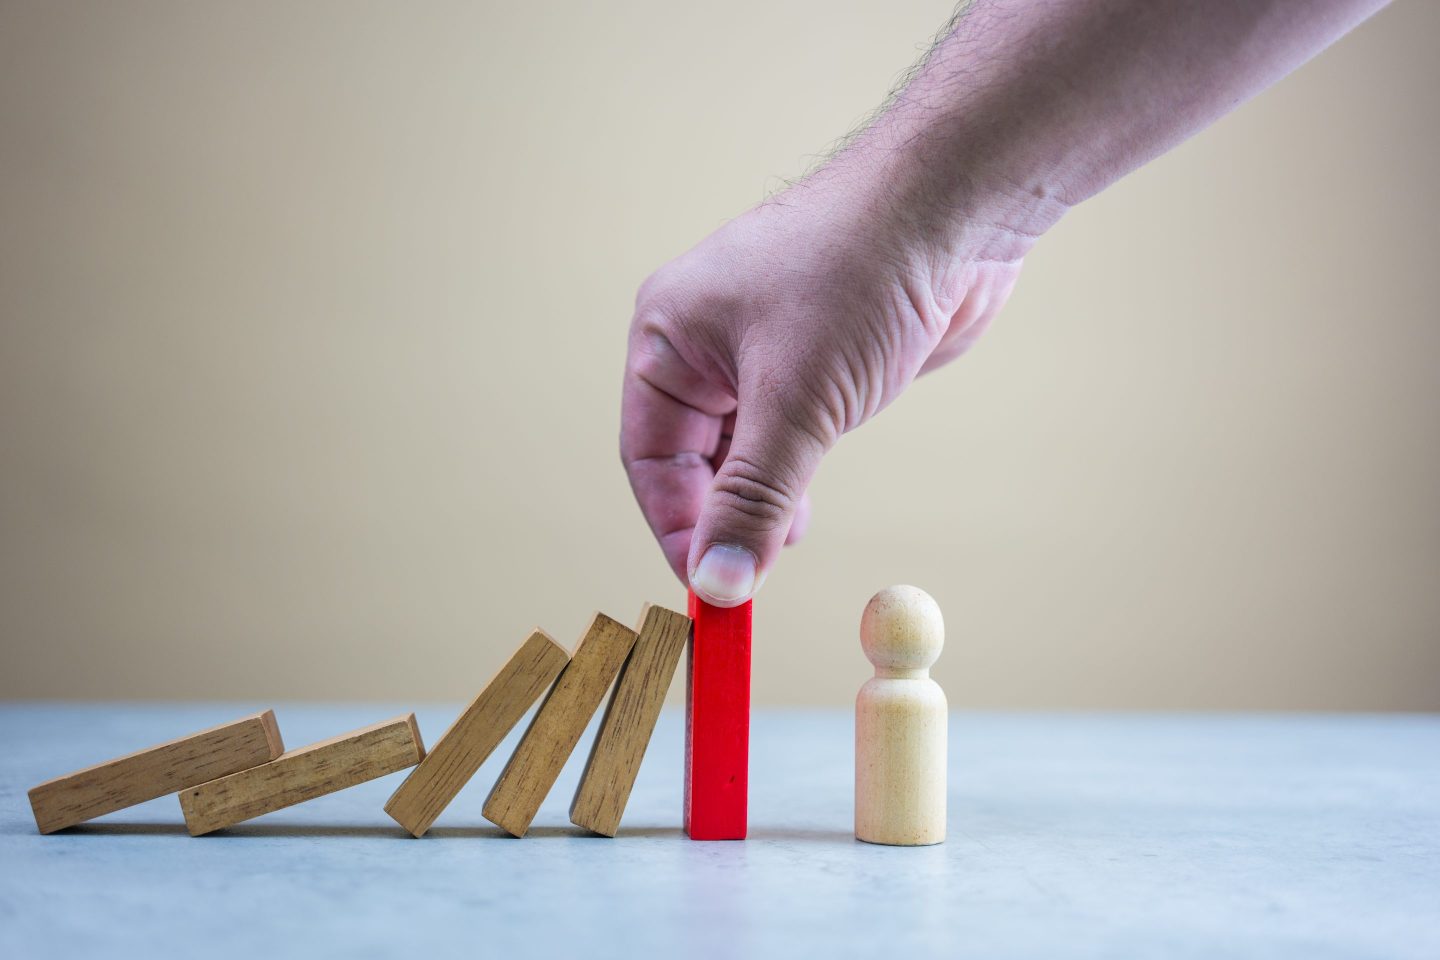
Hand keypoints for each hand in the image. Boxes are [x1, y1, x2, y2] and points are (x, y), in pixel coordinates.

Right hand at [620, 165, 1034, 605]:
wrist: (955, 207)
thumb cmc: (859, 273)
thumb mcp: (796, 401)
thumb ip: (753, 498)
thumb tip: (718, 581)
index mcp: (668, 335)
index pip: (650, 456)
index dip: (677, 528)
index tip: (710, 589)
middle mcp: (705, 343)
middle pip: (690, 459)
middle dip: (719, 520)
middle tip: (750, 579)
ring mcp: (761, 352)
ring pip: (741, 453)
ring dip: (759, 502)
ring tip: (788, 539)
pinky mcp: (814, 361)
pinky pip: (785, 436)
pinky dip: (793, 478)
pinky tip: (806, 507)